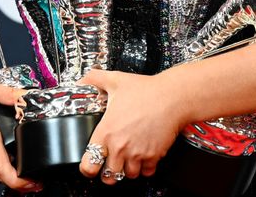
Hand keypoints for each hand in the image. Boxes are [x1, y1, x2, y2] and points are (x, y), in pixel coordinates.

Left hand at [76, 70, 183, 185]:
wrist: (173, 96)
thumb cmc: (147, 90)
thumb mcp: (115, 80)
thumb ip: (94, 79)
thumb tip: (82, 81)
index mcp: (107, 132)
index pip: (89, 165)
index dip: (87, 167)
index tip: (90, 163)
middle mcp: (121, 147)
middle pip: (108, 176)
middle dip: (107, 171)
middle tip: (110, 162)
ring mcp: (138, 154)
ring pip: (128, 175)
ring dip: (127, 169)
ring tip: (127, 157)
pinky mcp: (154, 156)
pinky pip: (146, 172)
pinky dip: (144, 167)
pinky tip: (143, 155)